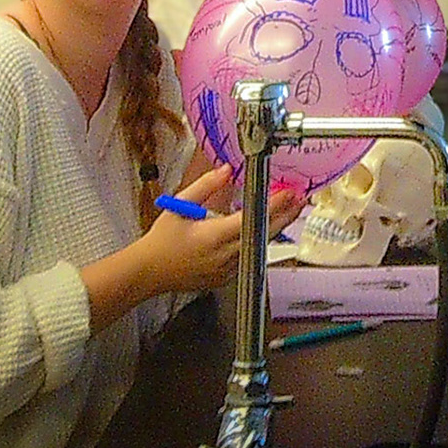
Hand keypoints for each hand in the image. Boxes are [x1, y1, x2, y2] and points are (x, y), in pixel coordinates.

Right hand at [139, 167, 304, 295]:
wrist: (148, 272)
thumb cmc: (161, 241)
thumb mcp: (179, 206)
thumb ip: (205, 186)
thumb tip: (225, 170)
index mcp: (213, 236)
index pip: (251, 219)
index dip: (274, 206)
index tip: (288, 193)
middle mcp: (224, 255)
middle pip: (264, 234)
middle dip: (285, 216)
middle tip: (300, 200)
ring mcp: (227, 269)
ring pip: (259, 247)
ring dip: (274, 228)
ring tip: (287, 211)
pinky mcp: (226, 277)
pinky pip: (249, 257)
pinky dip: (258, 242)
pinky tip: (263, 230)